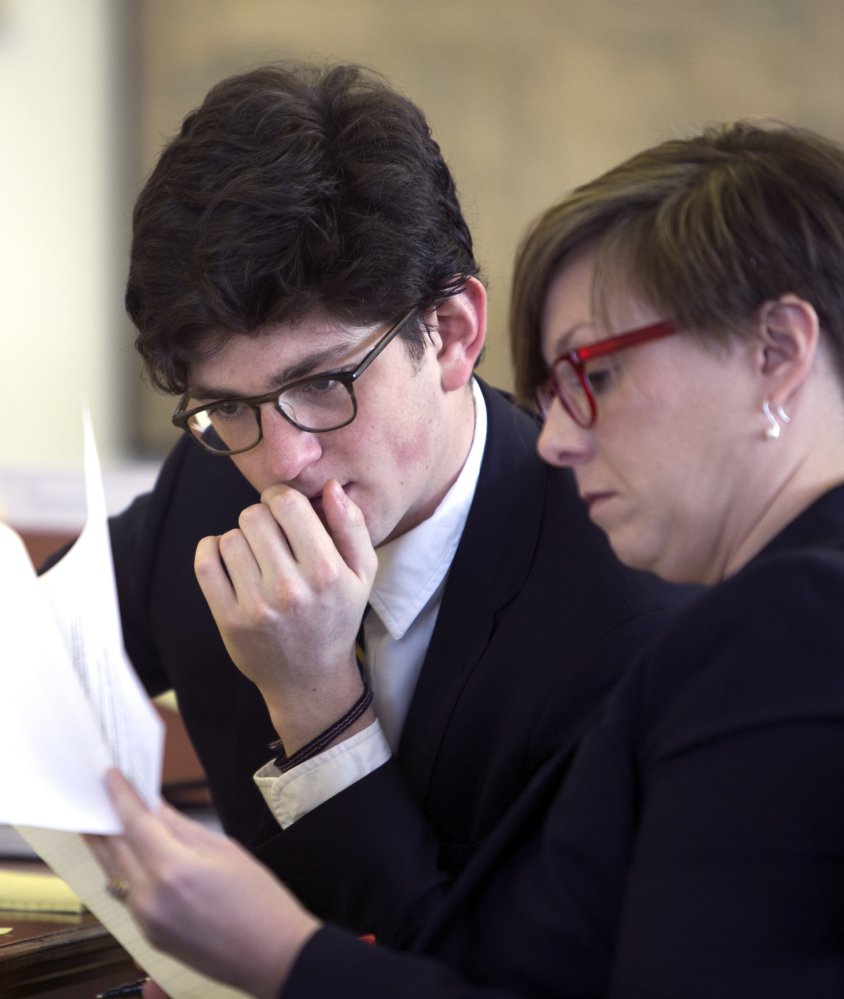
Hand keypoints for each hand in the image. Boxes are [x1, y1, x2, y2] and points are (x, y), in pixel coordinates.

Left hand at [88, 770, 319, 998]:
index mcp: (173, 870)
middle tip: (99, 792)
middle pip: (114, 850)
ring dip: (109, 845)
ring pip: (116, 873)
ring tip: (107, 819)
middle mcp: (150, 898)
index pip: (134, 824)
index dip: (120, 795)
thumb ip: (181, 827)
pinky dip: (124, 869)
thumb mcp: (224, 850)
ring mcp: (146, 921)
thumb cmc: (259, 900)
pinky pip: (128, 894)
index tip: (109, 775)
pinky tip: (129, 853)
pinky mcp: (148, 935)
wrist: (272, 955)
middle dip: (105, 819)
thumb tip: (155, 807)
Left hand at [194, 480, 377, 749]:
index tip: (283, 512)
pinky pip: (206, 563)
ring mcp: (257, 606)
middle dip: (260, 519)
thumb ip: (351, 526)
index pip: (287, 503)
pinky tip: (228, 559)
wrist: (310, 679)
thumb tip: (330, 487)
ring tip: (255, 557)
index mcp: (325, 571)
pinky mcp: (229, 620)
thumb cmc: (337, 616)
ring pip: (229, 537)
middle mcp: (290, 588)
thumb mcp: (362, 573)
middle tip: (270, 537)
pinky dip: (211, 551)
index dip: (281, 499)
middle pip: (253, 516)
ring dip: (240, 540)